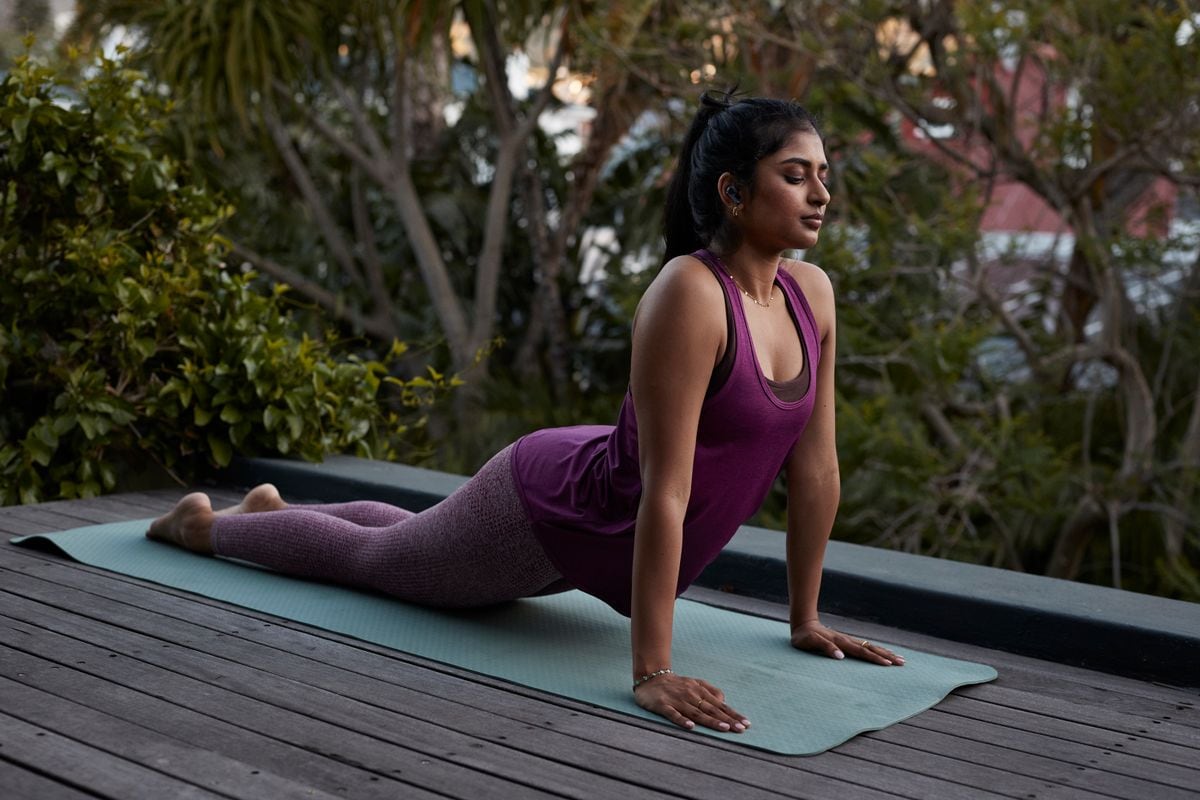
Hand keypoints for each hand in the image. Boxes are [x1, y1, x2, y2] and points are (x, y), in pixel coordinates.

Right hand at [633, 673, 750, 732]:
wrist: (650, 678)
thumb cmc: (676, 684)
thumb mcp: (696, 684)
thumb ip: (711, 691)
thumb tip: (725, 702)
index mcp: (700, 691)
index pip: (720, 705)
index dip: (733, 714)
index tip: (745, 724)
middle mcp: (691, 695)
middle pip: (711, 709)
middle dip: (727, 720)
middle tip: (741, 729)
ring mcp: (677, 700)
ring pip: (696, 713)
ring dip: (711, 721)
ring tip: (724, 728)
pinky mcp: (662, 705)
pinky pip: (673, 714)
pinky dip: (681, 720)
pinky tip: (690, 727)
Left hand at [790, 620, 904, 665]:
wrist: (803, 624)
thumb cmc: (804, 636)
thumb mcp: (810, 642)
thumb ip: (825, 648)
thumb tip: (841, 657)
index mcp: (841, 642)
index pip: (862, 652)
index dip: (874, 659)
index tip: (888, 664)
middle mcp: (848, 641)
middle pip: (871, 648)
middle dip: (887, 656)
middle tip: (902, 663)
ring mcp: (849, 641)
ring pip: (871, 647)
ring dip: (885, 653)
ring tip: (899, 658)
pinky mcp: (847, 642)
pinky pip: (866, 647)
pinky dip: (876, 650)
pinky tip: (883, 653)